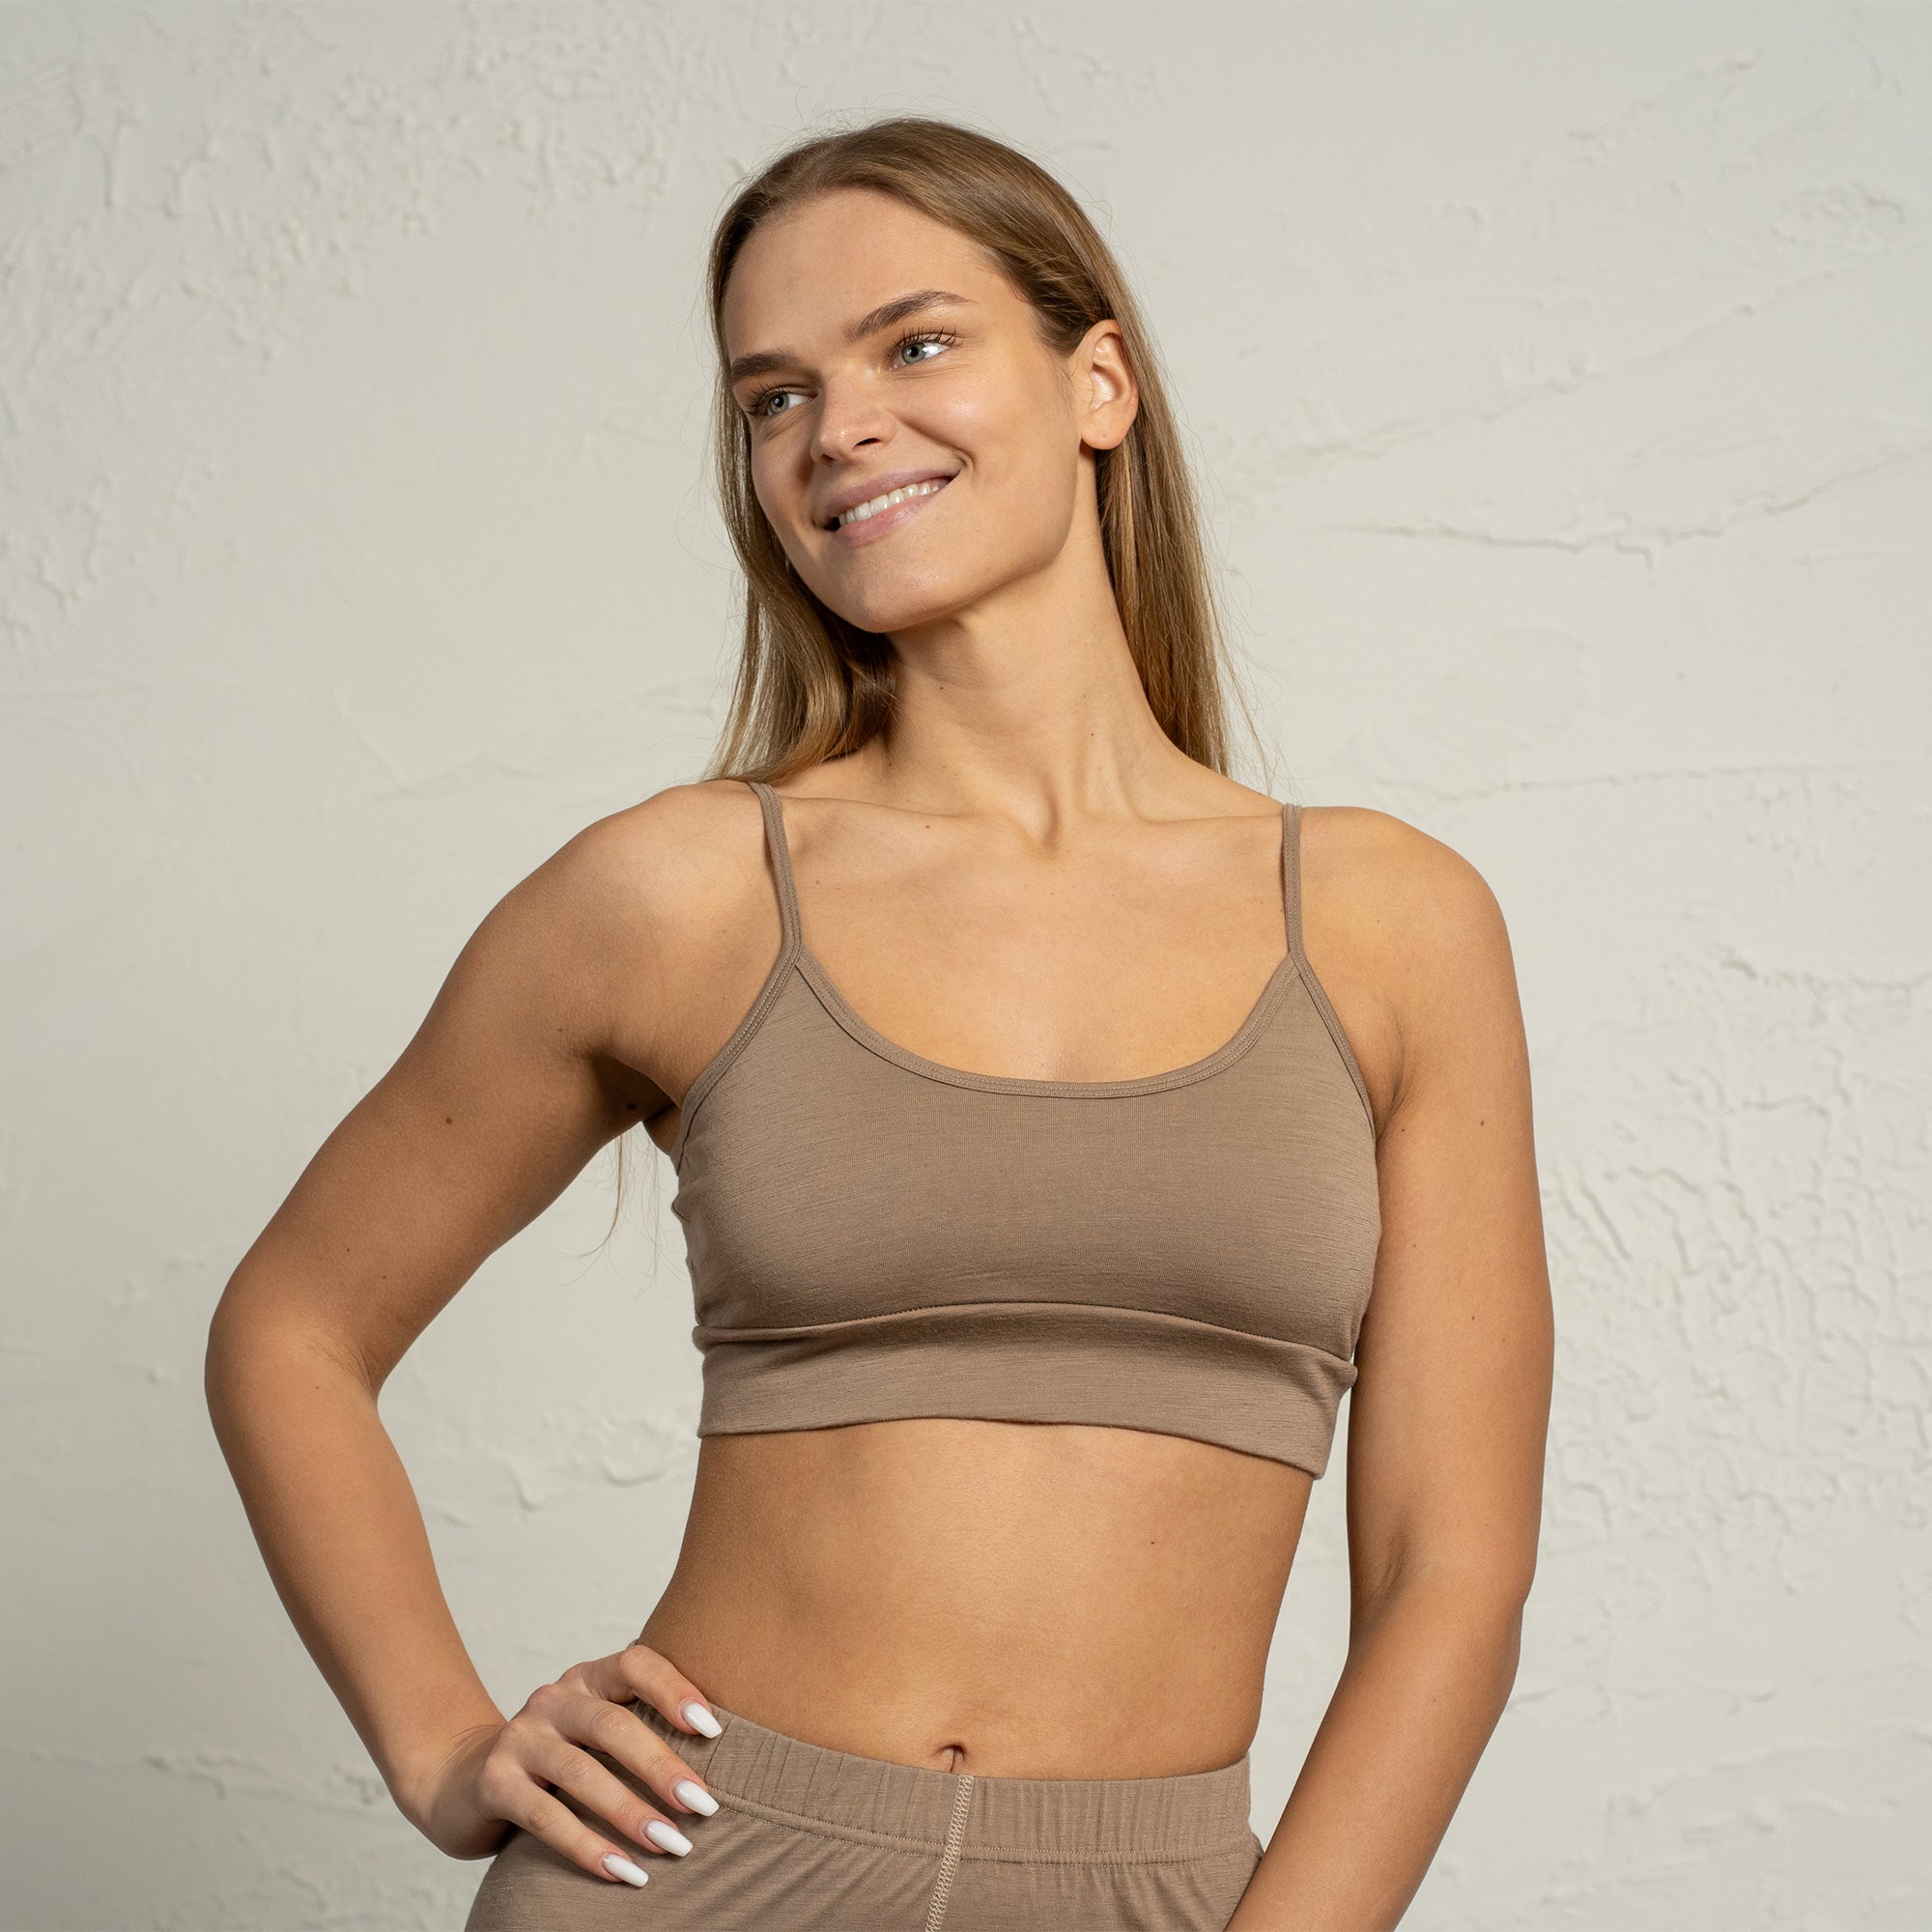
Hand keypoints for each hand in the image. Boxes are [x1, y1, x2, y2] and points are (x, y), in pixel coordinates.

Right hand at [411, 1641, 725, 1886]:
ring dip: (631, 1812)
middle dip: (661, 1766)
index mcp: (588, 1677)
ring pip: (581, 1773)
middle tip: (704, 1805)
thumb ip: (644, 1733)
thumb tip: (729, 1762)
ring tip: (673, 1846)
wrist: (467, 1780)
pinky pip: (546, 1817)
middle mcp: (553, 1698)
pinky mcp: (495, 1782)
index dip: (674, 1689)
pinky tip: (623, 1872)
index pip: (636, 1663)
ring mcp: (520, 1737)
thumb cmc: (561, 1759)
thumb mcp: (598, 1734)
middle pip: (612, 1724)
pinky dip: (588, 1847)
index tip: (715, 1729)